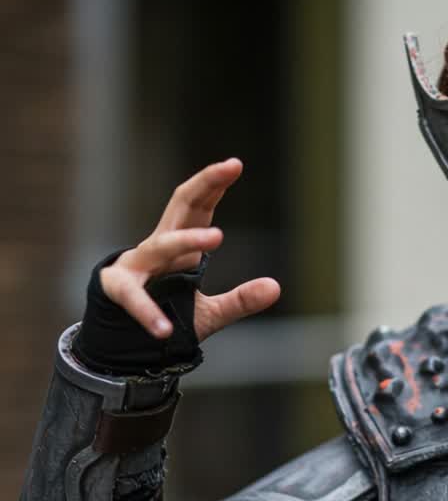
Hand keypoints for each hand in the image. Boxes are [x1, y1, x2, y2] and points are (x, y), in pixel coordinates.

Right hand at [99, 158, 279, 340]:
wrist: (123, 336)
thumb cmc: (167, 311)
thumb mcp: (212, 311)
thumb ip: (241, 300)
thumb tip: (276, 287)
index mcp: (180, 244)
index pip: (198, 207)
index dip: (214, 184)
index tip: (235, 164)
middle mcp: (158, 247)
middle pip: (180, 206)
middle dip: (203, 184)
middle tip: (229, 167)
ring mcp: (137, 265)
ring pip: (161, 245)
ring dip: (188, 239)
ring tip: (218, 238)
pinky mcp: (118, 289)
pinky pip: (134, 298)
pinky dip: (149, 313)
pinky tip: (163, 329)